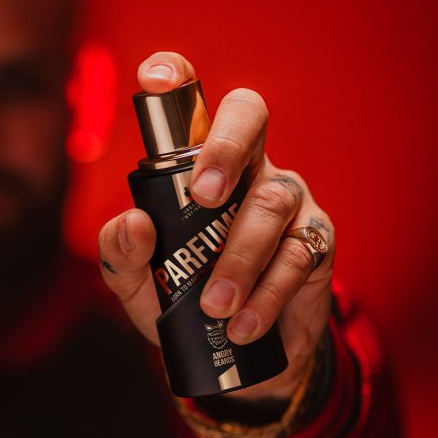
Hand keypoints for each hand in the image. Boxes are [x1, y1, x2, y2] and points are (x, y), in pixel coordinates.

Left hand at [98, 52, 333, 401]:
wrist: (238, 359)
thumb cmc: (182, 302)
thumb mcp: (137, 283)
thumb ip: (121, 253)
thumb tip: (133, 223)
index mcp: (198, 165)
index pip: (191, 106)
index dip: (175, 78)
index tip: (152, 80)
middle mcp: (247, 166)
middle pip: (249, 116)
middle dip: (225, 146)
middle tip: (203, 196)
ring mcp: (287, 199)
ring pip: (270, 202)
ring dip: (240, 256)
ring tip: (215, 305)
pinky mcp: (317, 241)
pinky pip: (297, 254)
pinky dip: (267, 292)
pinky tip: (243, 322)